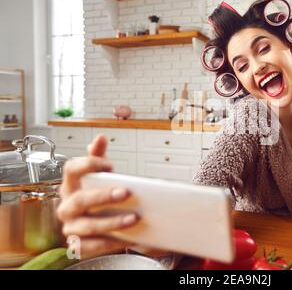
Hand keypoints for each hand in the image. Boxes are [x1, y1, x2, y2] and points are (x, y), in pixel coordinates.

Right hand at [57, 134, 138, 258]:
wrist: (101, 224)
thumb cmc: (98, 196)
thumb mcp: (101, 176)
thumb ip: (99, 156)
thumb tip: (100, 137)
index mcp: (70, 186)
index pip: (70, 170)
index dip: (88, 165)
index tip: (110, 165)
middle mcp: (67, 207)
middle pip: (79, 200)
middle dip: (103, 196)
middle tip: (126, 192)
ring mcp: (71, 227)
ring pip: (87, 226)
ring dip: (112, 222)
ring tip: (134, 218)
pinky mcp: (78, 246)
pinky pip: (91, 247)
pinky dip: (110, 243)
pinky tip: (126, 239)